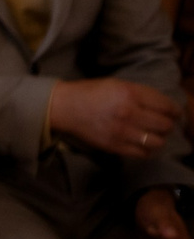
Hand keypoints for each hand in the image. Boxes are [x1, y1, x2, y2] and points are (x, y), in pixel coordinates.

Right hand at [48, 77, 182, 159]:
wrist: (64, 107)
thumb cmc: (90, 92)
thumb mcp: (117, 84)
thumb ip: (141, 94)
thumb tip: (165, 106)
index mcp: (130, 94)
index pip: (166, 106)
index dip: (175, 111)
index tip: (174, 113)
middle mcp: (128, 113)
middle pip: (165, 125)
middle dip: (168, 125)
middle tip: (164, 124)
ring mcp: (122, 131)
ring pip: (157, 142)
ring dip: (159, 138)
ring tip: (153, 134)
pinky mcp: (115, 146)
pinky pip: (143, 153)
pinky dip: (147, 150)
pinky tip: (143, 143)